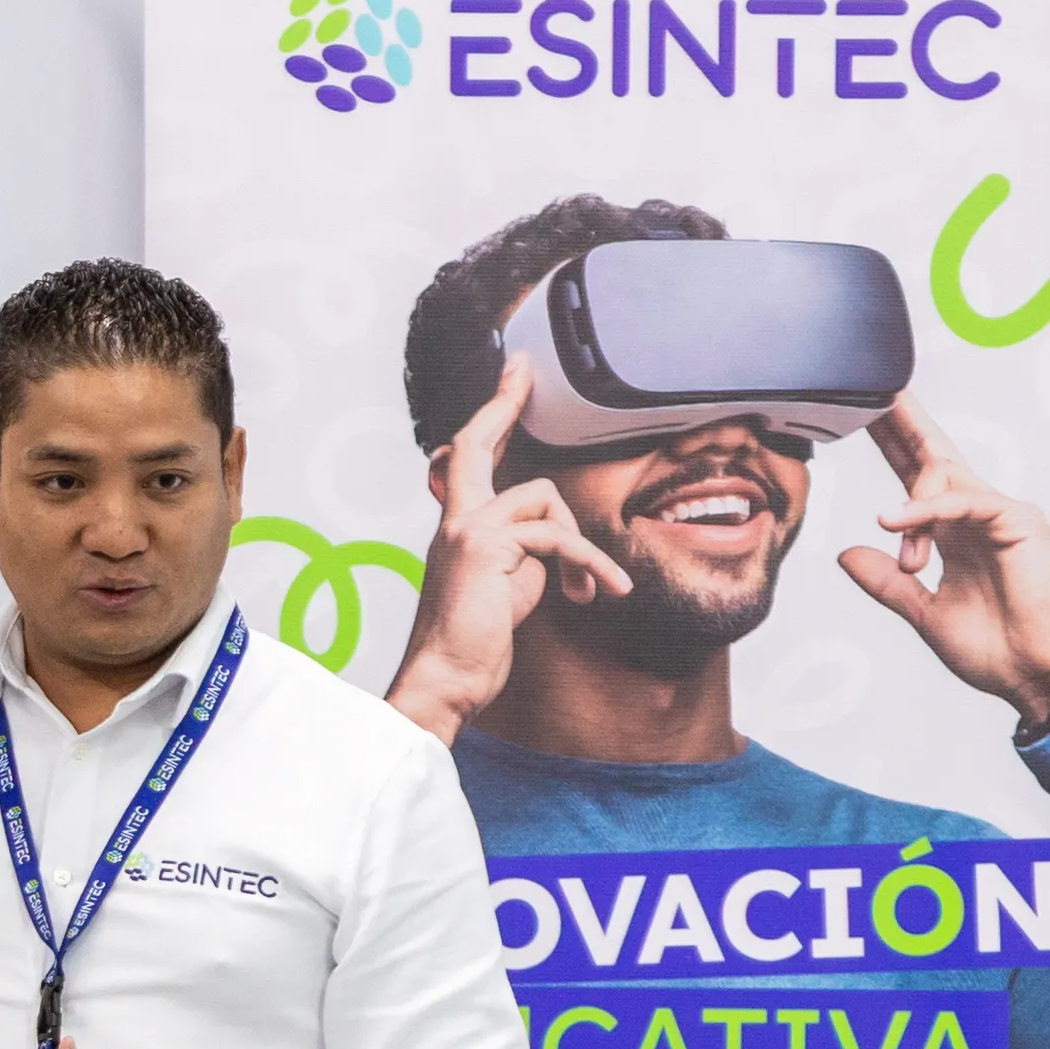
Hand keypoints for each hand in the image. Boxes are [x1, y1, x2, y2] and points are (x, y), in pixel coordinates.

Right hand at [378, 362, 629, 741]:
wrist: (446, 679)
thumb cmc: (475, 643)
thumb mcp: (508, 587)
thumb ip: (525, 552)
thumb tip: (555, 540)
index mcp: (457, 528)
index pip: (469, 461)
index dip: (491, 418)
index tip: (511, 380)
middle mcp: (455, 521)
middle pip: (476, 446)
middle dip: (502, 404)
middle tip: (523, 370)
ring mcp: (466, 530)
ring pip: (542, 497)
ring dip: (579, 544)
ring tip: (589, 589)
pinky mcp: (486, 548)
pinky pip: (557, 536)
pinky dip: (589, 564)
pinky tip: (603, 593)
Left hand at [837, 400, 1049, 727]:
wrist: (1032, 676)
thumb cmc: (993, 648)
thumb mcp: (923, 612)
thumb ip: (888, 581)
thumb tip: (847, 554)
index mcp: (954, 531)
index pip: (917, 477)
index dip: (892, 444)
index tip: (862, 415)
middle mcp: (977, 514)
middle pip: (933, 455)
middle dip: (903, 421)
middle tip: (874, 388)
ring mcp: (1000, 514)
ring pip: (944, 476)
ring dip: (911, 506)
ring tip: (904, 544)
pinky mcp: (1019, 522)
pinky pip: (965, 502)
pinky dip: (928, 510)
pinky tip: (898, 521)